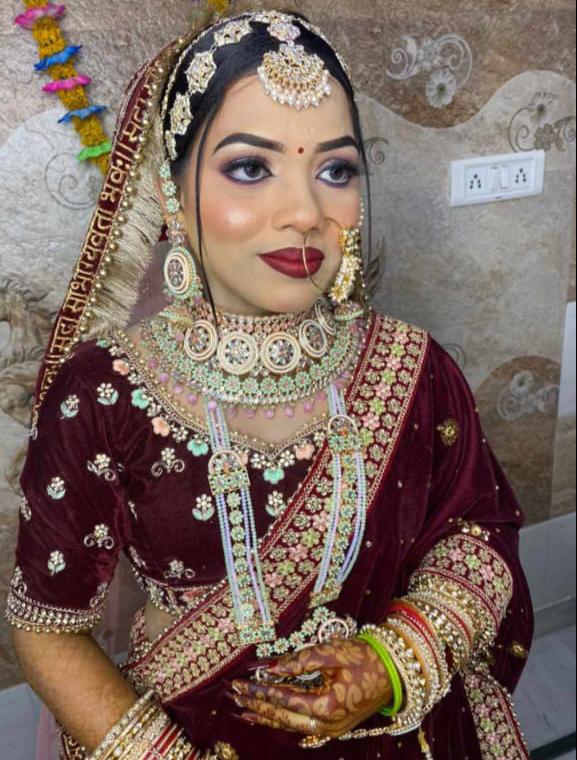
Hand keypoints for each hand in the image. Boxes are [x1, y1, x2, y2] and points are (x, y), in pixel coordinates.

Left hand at [230, 639, 391, 738]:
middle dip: (256, 705)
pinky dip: (282, 719)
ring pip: (290, 725)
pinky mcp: (333, 726)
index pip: (283, 699)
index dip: (259, 690)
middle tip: (234, 694)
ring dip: (266, 716)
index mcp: (326, 706)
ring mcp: (331, 730)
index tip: (239, 681)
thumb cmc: (365, 657)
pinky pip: (301, 725)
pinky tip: (269, 716)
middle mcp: (326, 725)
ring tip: (244, 710)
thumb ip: (300, 660)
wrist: (395, 670)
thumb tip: (270, 667)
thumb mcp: (331, 652)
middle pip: (283, 717)